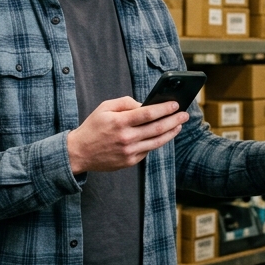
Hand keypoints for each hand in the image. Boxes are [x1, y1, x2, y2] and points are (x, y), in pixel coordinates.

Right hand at [66, 96, 189, 173]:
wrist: (79, 152)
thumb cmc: (93, 127)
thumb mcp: (105, 107)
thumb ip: (126, 103)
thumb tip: (145, 104)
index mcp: (119, 122)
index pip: (148, 114)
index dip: (165, 108)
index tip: (176, 104)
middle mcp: (126, 138)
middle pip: (157, 128)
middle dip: (174, 120)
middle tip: (184, 114)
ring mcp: (129, 152)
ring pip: (157, 142)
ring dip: (171, 133)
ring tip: (179, 125)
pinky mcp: (130, 162)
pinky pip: (148, 150)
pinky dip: (157, 142)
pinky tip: (163, 135)